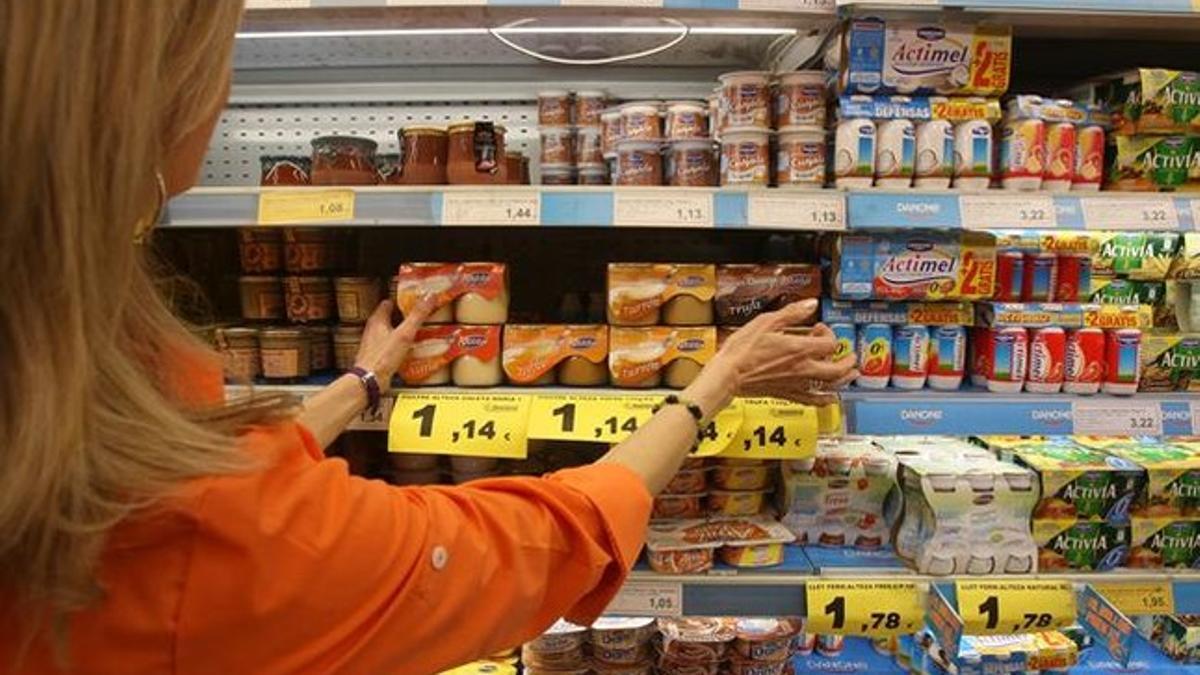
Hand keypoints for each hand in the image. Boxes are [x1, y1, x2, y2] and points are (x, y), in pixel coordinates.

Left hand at [352, 298, 432, 392]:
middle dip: (402, 317)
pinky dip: (399, 347)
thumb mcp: (404, 334)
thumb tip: (428, 297)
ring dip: (401, 332)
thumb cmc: (382, 357)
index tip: (411, 299)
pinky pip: (390, 348)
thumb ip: (417, 315)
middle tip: (416, 316)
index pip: (387, 303)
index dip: (399, 300)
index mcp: (377, 320)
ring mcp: (374, 345)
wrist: (370, 381)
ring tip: (415, 333)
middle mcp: (373, 331)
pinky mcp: (378, 357)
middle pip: (388, 318)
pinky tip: (409, 352)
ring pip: (389, 333)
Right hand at [684, 299, 857, 413]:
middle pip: (837, 369)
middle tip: (851, 356)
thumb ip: (792, 313)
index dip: (829, 334)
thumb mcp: (766, 322)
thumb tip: (810, 304)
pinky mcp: (788, 394)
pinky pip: (814, 401)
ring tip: (850, 375)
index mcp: (800, 349)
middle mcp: (803, 369)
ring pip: (830, 386)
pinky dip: (826, 399)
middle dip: (848, 362)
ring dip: (844, 380)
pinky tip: (829, 398)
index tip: (819, 330)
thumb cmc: (743, 350)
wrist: (728, 375)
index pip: (830, 344)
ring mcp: (797, 384)